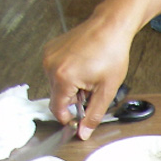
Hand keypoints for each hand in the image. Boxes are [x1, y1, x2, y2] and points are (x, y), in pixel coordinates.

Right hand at [42, 15, 132, 138]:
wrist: (110, 27)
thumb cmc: (111, 53)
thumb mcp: (106, 91)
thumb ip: (93, 115)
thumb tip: (84, 133)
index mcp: (62, 77)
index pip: (57, 110)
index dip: (69, 118)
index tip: (79, 120)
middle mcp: (50, 66)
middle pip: (57, 97)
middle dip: (74, 100)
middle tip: (92, 91)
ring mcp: (49, 56)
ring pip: (56, 85)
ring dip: (71, 88)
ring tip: (89, 77)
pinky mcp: (50, 49)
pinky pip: (56, 71)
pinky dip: (68, 75)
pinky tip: (83, 68)